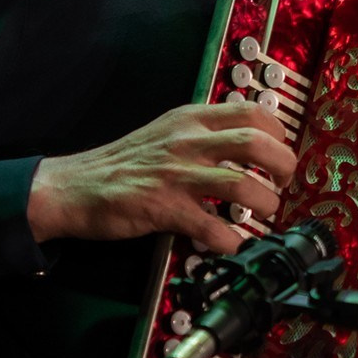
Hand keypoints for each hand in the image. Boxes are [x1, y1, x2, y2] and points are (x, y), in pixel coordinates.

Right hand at [27, 101, 297, 252]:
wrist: (73, 186)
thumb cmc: (125, 162)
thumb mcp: (167, 131)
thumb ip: (204, 132)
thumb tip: (250, 142)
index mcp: (191, 119)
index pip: (252, 113)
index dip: (279, 134)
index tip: (283, 151)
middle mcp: (187, 141)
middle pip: (256, 143)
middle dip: (283, 165)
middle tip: (284, 182)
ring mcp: (176, 175)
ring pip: (242, 185)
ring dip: (266, 203)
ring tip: (266, 213)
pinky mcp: (164, 209)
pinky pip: (212, 227)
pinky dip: (232, 241)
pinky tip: (235, 245)